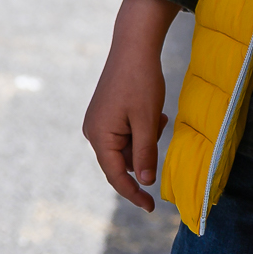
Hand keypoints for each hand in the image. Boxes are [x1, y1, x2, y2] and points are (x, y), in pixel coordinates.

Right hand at [82, 0, 181, 210]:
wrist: (133, 46)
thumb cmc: (141, 81)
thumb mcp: (148, 120)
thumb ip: (146, 153)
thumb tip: (145, 181)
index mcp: (99, 136)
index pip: (116, 176)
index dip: (134, 193)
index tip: (151, 207)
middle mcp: (93, 132)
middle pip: (122, 160)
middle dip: (145, 153)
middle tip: (159, 127)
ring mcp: (98, 122)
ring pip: (127, 146)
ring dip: (145, 138)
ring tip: (157, 115)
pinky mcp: (106, 113)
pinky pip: (125, 132)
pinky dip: (141, 129)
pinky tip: (152, 112)